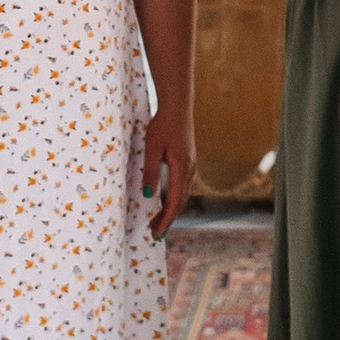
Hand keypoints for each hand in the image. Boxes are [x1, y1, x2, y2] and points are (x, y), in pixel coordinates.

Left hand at [144, 109, 196, 237]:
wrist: (178, 105)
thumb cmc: (163, 125)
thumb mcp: (152, 148)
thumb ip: (151, 171)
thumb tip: (149, 196)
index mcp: (182, 168)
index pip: (175, 202)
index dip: (166, 220)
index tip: (156, 234)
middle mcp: (190, 170)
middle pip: (180, 202)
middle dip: (168, 219)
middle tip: (155, 233)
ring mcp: (191, 165)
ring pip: (182, 195)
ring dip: (171, 210)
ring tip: (157, 221)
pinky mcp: (188, 161)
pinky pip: (182, 186)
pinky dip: (174, 198)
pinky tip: (165, 201)